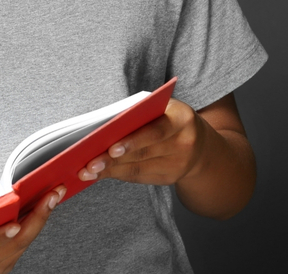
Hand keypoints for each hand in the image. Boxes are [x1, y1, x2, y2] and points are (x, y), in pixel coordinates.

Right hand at [0, 186, 64, 273]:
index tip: (14, 225)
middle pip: (17, 242)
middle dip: (38, 217)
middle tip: (52, 194)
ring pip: (26, 242)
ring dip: (42, 217)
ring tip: (55, 192)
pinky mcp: (6, 261)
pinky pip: (26, 242)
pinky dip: (38, 222)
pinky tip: (46, 203)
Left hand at [78, 98, 206, 185]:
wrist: (200, 142)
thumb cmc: (169, 117)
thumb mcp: (162, 108)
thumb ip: (140, 112)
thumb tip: (103, 127)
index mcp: (182, 118)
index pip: (156, 131)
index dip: (133, 141)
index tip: (110, 148)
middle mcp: (185, 143)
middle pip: (143, 154)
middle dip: (112, 160)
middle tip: (89, 165)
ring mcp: (179, 164)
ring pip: (138, 169)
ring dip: (110, 171)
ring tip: (87, 172)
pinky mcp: (171, 178)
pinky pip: (140, 178)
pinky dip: (118, 175)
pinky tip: (101, 174)